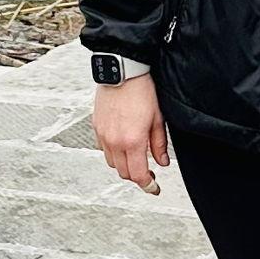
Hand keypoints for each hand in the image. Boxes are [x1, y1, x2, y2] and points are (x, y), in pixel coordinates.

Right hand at [93, 75, 169, 192]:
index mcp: (132, 141)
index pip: (137, 175)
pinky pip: (103, 148)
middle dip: (136, 176)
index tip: (153, 188)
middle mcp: (115, 141)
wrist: (122, 71)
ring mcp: (103, 134)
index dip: (147, 185)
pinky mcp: (96, 126)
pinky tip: (122, 144)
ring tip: (135, 157)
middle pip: (124, 173)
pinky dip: (113, 152)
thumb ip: (159, 144)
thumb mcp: (158, 119)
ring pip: (112, 163)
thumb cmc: (141, 90)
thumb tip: (163, 162)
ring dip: (124, 165)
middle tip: (147, 172)